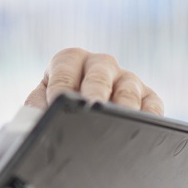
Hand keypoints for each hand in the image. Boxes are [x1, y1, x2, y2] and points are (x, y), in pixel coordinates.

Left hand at [25, 48, 163, 114]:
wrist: (74, 126)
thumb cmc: (53, 111)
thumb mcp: (39, 107)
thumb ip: (34, 110)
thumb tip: (38, 121)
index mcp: (69, 61)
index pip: (65, 67)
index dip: (61, 84)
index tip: (57, 101)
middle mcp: (100, 65)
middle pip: (100, 72)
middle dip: (95, 89)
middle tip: (92, 105)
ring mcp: (126, 80)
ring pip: (128, 87)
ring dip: (123, 104)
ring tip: (118, 120)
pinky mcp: (147, 98)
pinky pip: (152, 104)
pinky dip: (149, 115)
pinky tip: (144, 127)